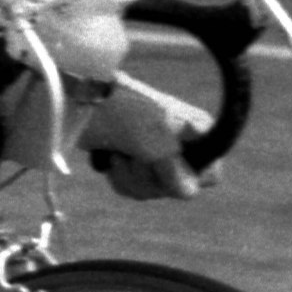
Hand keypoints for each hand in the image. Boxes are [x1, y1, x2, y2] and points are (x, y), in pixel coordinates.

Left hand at [77, 74, 217, 201]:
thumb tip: (186, 192)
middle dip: (150, 177)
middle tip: (136, 156)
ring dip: (131, 178)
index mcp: (196, 131)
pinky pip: (133, 189)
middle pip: (177, 189)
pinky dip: (119, 178)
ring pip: (153, 191)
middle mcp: (180, 144)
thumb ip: (176, 171)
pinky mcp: (130, 160)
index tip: (166, 162)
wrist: (80, 100)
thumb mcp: (155, 142)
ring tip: (119, 155)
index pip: (211, 175)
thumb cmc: (123, 111)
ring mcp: (153, 154)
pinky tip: (110, 159)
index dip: (190, 177)